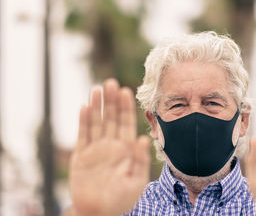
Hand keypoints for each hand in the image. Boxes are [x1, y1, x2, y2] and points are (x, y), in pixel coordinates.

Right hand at [69, 78, 150, 215]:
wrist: (100, 214)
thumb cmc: (122, 200)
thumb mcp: (136, 181)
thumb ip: (140, 160)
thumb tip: (144, 138)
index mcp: (127, 149)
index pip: (127, 123)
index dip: (126, 107)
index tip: (126, 91)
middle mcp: (112, 145)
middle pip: (111, 118)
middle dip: (111, 101)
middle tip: (110, 83)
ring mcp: (96, 149)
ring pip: (97, 123)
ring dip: (97, 106)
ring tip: (96, 89)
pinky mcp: (81, 156)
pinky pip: (83, 135)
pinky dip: (83, 122)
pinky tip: (84, 107)